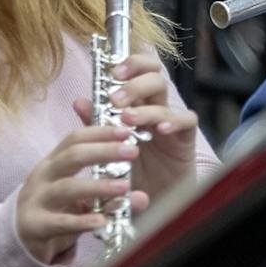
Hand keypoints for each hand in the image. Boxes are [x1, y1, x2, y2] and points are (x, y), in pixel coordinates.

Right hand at [15, 120, 141, 265]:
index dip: (100, 132)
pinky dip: (82, 221)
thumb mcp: (78, 196)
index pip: (74, 138)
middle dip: (103, 152)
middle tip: (132, 152)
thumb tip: (142, 196)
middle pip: (72, 157)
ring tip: (123, 187)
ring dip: (97, 186)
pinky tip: (102, 221)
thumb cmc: (55, 210)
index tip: (126, 131)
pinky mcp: (36, 225)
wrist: (20, 237)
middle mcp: (43, 176)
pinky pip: (60, 222)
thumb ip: (107, 193)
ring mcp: (37, 200)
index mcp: (53, 162)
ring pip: (66, 188)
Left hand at [96, 54, 197, 203]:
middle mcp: (154, 107)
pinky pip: (186, 120)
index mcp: (135, 103)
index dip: (128, 64)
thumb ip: (97, 123)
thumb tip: (79, 101)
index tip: (111, 71)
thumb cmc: (131, 172)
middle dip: (134, 82)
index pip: (137, 71)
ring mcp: (171, 121)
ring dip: (145, 106)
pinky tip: (159, 129)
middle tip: (115, 99)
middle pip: (153, 76)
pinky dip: (173, 121)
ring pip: (165, 97)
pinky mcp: (186, 139)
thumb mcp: (109, 148)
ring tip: (127, 118)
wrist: (153, 203)